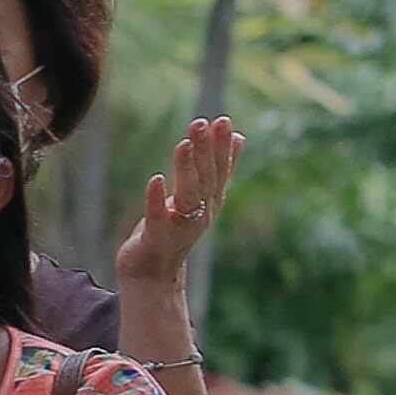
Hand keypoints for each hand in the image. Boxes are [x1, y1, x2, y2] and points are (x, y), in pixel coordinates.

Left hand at [117, 116, 243, 289]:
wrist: (153, 274)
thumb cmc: (175, 230)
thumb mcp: (200, 198)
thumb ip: (219, 170)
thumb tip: (241, 137)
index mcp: (211, 201)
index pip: (220, 170)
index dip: (222, 146)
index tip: (223, 120)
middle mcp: (201, 213)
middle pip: (205, 178)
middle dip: (205, 150)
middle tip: (202, 123)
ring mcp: (180, 226)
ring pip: (187, 194)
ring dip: (186, 169)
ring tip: (184, 144)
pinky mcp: (157, 237)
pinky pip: (158, 216)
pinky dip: (157, 199)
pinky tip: (155, 179)